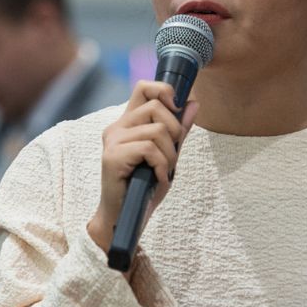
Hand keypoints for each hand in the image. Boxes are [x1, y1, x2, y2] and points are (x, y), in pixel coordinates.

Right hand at [86, 81, 198, 256]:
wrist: (125, 219)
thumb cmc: (144, 188)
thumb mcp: (167, 155)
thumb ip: (178, 130)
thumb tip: (194, 103)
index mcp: (128, 123)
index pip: (143, 87)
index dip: (164, 90)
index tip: (177, 108)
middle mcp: (116, 127)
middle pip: (155, 106)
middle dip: (174, 131)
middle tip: (171, 155)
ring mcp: (112, 141)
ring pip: (157, 130)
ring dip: (169, 155)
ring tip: (163, 172)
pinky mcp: (112, 156)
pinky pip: (149, 149)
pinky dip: (161, 166)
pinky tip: (157, 178)